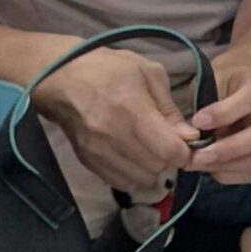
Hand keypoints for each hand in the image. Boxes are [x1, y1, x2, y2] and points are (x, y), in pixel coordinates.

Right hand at [34, 48, 198, 193]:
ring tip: (150, 149)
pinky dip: (134, 174)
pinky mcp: (87, 162)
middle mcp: (114, 137)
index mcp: (132, 110)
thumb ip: (170, 107)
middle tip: (167, 142)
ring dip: (153, 168)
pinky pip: (121, 182)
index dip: (185, 151)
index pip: (169, 150)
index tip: (186, 141)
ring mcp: (98, 152)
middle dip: (170, 158)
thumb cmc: (109, 68)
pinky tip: (134, 157)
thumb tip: (190, 136)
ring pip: (141, 179)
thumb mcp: (148, 73)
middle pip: (158, 167)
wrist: (61, 77)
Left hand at [184, 59, 250, 184]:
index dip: (224, 113)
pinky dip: (226, 174)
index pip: (250, 100)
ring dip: (224, 166)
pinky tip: (207, 166)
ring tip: (196, 163)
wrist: (239, 92)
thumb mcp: (214, 81)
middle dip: (228, 149)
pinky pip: (250, 173)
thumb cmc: (223, 85)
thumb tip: (189, 133)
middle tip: (197, 156)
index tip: (197, 122)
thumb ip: (205, 102)